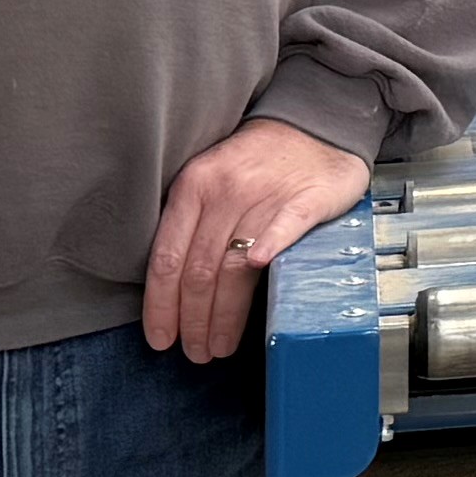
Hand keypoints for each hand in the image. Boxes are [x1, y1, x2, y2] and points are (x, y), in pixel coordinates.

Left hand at [144, 116, 374, 362]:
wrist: (314, 123)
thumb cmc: (258, 162)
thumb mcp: (210, 181)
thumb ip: (191, 227)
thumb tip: (170, 291)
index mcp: (193, 187)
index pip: (167, 258)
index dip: (161, 305)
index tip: (161, 339)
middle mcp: (224, 191)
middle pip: (199, 271)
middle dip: (193, 321)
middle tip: (195, 353)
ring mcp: (266, 194)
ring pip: (235, 265)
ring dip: (224, 315)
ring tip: (219, 346)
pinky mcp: (306, 197)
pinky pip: (285, 226)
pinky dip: (271, 247)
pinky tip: (260, 268)